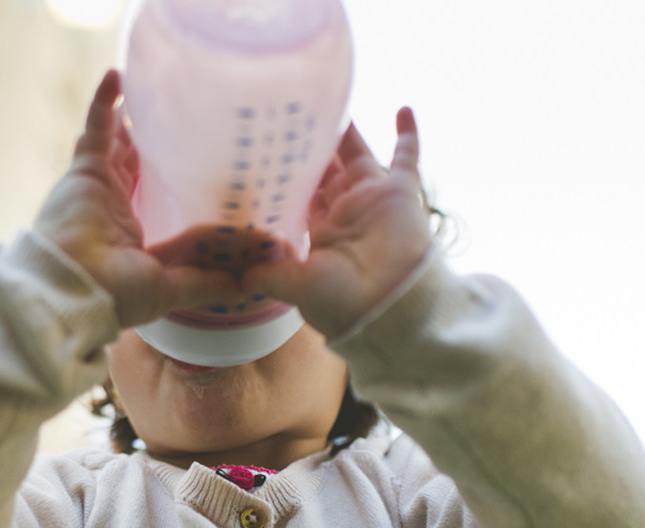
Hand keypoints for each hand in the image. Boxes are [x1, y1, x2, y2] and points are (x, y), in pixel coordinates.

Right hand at [34, 70, 242, 329]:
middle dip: (160, 147)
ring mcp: (100, 184)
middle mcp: (116, 206)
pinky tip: (118, 74)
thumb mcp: (172, 288)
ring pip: (120, 143)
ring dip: (135, 120)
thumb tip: (249, 285)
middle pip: (141, 167)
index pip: (162, 204)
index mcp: (135, 234)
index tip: (215, 175)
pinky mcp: (86, 168)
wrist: (73, 284)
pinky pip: (96, 126)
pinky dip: (105, 100)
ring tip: (158, 95)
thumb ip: (208, 281)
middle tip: (190, 124)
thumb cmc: (118, 293)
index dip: (184, 190)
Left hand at [241, 109, 433, 338]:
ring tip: (328, 102)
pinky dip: (408, 134)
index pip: (300, 196)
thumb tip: (236, 277)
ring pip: (356, 156)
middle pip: (325, 170)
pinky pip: (408, 157)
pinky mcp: (402, 193)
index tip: (268, 152)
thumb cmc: (343, 302)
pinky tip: (402, 107)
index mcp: (322, 233)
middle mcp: (347, 213)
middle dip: (311, 147)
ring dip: (345, 132)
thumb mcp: (295, 287)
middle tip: (292, 116)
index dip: (286, 175)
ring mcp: (375, 200)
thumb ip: (267, 275)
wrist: (389, 306)